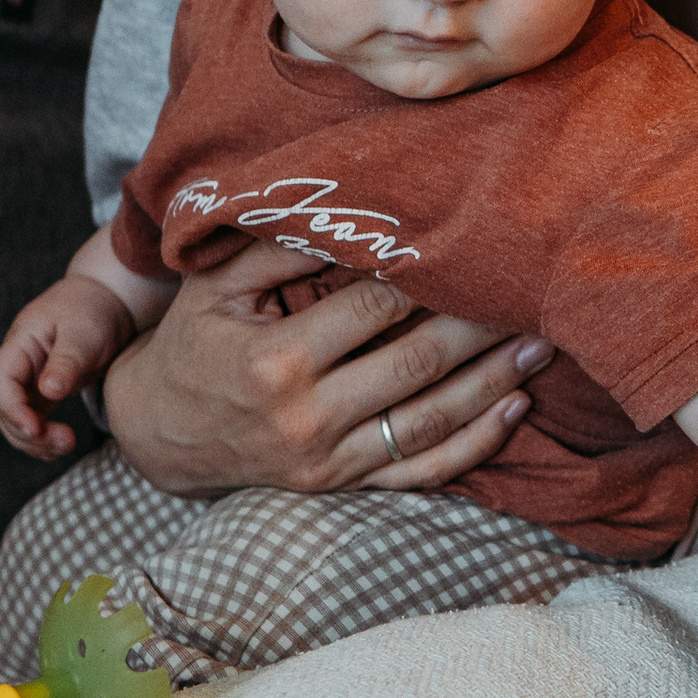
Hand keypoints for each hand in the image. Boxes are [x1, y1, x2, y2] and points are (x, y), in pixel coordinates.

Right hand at [0, 275, 136, 455]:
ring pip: (17, 418)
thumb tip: (48, 392)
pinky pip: (34, 420)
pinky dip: (43, 437)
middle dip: (27, 432)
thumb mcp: (83, 333)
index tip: (34, 429)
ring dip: (35, 440)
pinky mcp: (44, 391)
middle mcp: (19, 364)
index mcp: (20, 344)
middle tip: (63, 442)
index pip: (2, 381)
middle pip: (5, 406)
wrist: (108, 300)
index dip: (12, 409)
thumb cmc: (93, 309)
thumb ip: (66, 361)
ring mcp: (30, 379)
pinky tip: (60, 447)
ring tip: (65, 446)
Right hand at [100, 237, 551, 499]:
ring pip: (430, 422)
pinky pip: (422, 471)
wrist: (158, 430)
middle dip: (479, 326)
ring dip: (493, 383)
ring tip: (540, 344)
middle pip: (416, 364)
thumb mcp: (217, 282)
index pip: (374, 308)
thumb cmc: (195, 339)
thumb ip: (283, 245)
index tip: (474, 244)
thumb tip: (359, 213)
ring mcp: (328, 460)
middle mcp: (306, 417)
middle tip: (529, 290)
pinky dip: (475, 445)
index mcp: (276, 360)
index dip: (430, 275)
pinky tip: (515, 410)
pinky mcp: (343, 485)